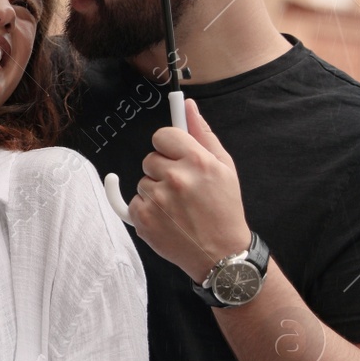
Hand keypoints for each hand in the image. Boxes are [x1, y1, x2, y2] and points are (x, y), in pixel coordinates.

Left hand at [128, 99, 251, 283]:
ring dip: (155, 191)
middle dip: (163, 170)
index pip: (163, 135)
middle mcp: (175, 178)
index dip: (168, 146)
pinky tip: (166, 219)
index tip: (176, 156)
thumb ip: (203, 134)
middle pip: (150, 158)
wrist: (221, 254)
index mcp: (197, 161)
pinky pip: (134, 202)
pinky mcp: (143, 219)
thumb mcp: (224, 167)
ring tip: (178, 207)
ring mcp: (157, 199)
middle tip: (183, 188)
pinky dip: (147, 209)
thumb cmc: (224, 208)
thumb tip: (188, 106)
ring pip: (142, 181)